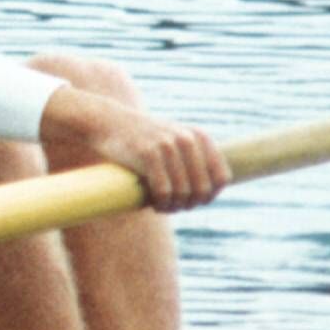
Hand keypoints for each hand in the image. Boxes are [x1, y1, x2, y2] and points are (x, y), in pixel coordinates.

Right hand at [40, 84, 223, 209]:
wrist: (107, 122)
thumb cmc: (142, 137)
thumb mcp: (174, 138)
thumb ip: (193, 157)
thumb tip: (210, 192)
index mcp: (199, 136)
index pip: (221, 177)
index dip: (211, 195)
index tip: (195, 201)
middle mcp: (187, 140)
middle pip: (203, 189)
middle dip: (191, 204)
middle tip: (177, 207)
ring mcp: (167, 146)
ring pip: (183, 193)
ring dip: (175, 207)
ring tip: (164, 207)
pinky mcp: (147, 154)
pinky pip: (163, 191)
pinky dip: (162, 204)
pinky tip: (155, 205)